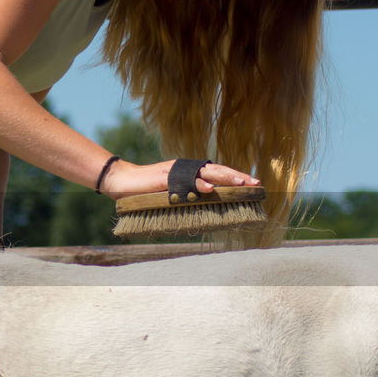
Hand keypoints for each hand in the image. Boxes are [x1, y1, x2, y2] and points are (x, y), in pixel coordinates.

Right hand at [99, 159, 258, 198]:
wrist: (121, 181)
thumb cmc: (145, 191)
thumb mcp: (171, 195)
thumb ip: (187, 197)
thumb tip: (205, 208)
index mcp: (189, 172)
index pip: (217, 173)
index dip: (235, 177)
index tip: (254, 183)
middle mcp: (185, 168)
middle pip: (217, 170)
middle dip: (238, 177)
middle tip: (256, 183)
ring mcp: (176, 171)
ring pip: (206, 172)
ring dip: (225, 178)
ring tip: (241, 184)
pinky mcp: (165, 178)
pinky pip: (185, 180)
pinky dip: (198, 184)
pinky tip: (211, 188)